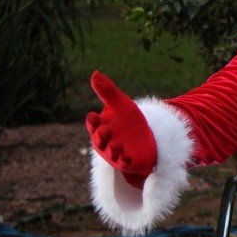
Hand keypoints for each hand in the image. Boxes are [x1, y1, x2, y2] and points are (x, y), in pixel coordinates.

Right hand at [86, 70, 156, 188]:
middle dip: (102, 135)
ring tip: (116, 144)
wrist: (143, 138)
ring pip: (112, 152)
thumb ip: (107, 91)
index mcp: (101, 126)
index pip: (93, 124)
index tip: (93, 116)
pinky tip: (128, 158)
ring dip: (113, 149)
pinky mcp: (129, 161)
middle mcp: (105, 142)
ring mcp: (116, 153)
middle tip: (105, 130)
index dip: (93, 121)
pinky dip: (125, 161)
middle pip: (100, 139)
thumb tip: (94, 73)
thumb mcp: (120, 104)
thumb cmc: (127, 120)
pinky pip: (126, 163)